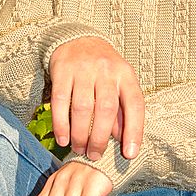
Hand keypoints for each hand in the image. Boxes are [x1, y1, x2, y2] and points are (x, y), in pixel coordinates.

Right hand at [49, 37, 144, 160]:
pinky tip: (63, 139)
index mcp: (125, 74)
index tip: (130, 154)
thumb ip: (122, 110)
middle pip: (106, 109)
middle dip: (100, 138)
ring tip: (79, 149)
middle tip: (95, 155)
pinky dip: (61, 124)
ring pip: (83, 108)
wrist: (78, 39)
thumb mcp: (119, 82)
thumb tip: (122, 140)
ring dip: (80, 134)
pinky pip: (60, 102)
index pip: (135, 104)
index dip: (134, 130)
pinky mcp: (62, 71)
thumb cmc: (103, 69)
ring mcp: (84, 69)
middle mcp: (107, 70)